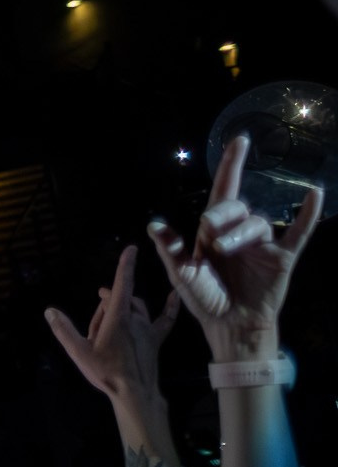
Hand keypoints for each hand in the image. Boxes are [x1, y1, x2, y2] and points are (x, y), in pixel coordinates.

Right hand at [44, 245, 178, 403]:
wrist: (134, 393)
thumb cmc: (106, 373)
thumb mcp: (79, 352)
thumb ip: (64, 330)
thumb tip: (49, 310)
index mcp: (117, 318)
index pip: (121, 285)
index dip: (125, 266)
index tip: (131, 248)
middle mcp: (135, 319)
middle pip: (121, 299)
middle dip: (107, 300)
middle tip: (93, 323)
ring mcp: (147, 329)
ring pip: (136, 307)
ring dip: (122, 306)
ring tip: (108, 321)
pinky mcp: (155, 339)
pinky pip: (165, 319)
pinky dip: (170, 306)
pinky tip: (174, 295)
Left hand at [146, 134, 322, 361]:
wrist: (229, 325)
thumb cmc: (205, 299)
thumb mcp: (181, 274)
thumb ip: (170, 249)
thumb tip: (152, 224)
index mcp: (213, 232)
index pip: (222, 192)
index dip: (231, 166)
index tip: (239, 141)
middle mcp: (239, 233)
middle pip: (236, 206)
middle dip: (222, 214)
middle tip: (210, 233)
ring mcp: (262, 244)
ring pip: (257, 223)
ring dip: (241, 233)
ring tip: (225, 249)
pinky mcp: (282, 258)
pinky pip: (298, 231)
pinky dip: (307, 214)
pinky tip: (314, 194)